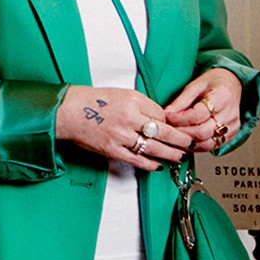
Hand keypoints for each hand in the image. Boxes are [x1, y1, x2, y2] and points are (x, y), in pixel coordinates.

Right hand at [55, 86, 191, 169]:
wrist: (69, 112)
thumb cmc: (92, 100)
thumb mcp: (121, 94)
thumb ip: (139, 104)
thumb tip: (156, 117)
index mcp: (132, 100)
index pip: (160, 113)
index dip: (169, 121)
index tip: (174, 125)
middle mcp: (129, 117)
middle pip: (163, 130)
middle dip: (179, 138)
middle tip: (189, 142)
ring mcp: (121, 135)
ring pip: (153, 147)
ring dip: (169, 153)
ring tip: (179, 156)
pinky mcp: (113, 150)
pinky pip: (136, 159)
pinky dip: (149, 164)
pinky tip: (158, 165)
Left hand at [164, 70, 242, 152]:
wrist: (231, 85)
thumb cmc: (214, 83)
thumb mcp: (195, 85)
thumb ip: (181, 101)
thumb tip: (166, 115)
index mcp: (223, 96)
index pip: (198, 114)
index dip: (180, 118)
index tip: (167, 117)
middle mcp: (230, 114)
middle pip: (203, 132)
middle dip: (182, 133)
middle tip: (169, 129)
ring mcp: (232, 127)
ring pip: (207, 144)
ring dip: (188, 142)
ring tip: (176, 136)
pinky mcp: (230, 136)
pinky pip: (211, 147)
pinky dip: (197, 146)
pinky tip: (187, 140)